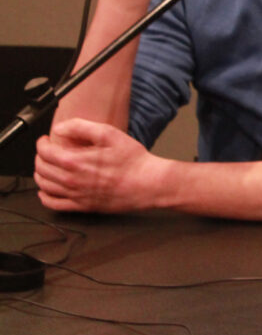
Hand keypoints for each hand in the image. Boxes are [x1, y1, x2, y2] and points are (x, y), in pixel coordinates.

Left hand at [34, 118, 166, 213]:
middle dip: (40, 157)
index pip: (45, 152)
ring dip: (40, 174)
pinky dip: (44, 196)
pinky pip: (54, 204)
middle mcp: (71, 180)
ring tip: (46, 167)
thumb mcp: (110, 134)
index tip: (46, 140)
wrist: (148, 183)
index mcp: (75, 161)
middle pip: (42, 168)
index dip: (42, 143)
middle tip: (47, 151)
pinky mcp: (82, 206)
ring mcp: (75, 195)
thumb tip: (59, 128)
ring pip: (44, 185)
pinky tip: (46, 190)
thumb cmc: (133, 160)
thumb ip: (81, 127)